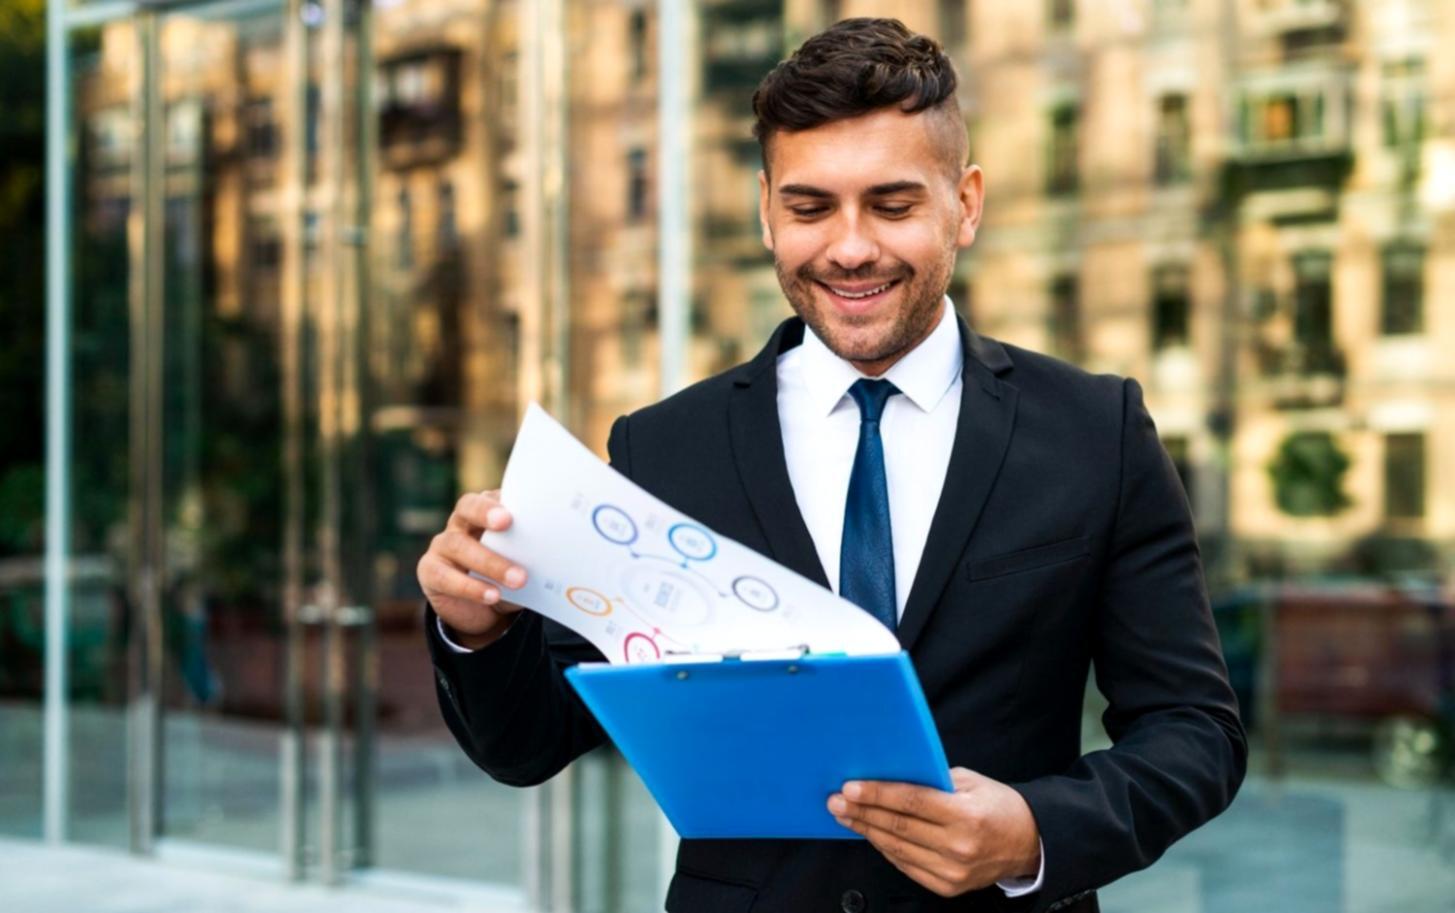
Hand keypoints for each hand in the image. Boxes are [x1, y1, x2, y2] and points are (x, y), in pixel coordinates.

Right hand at [416, 490, 528, 648]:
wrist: (485, 612)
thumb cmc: (507, 575)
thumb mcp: (522, 561)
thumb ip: (532, 551)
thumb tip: (559, 549)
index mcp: (485, 513)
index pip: (488, 495)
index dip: (498, 500)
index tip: (514, 509)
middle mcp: (460, 523)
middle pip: (466, 508)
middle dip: (485, 512)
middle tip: (507, 522)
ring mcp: (442, 545)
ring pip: (458, 545)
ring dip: (489, 562)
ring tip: (518, 579)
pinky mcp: (430, 571)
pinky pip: (444, 576)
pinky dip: (469, 587)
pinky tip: (492, 596)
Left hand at [827, 767, 1040, 897]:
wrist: (1028, 843)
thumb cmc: (997, 805)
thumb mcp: (970, 782)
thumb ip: (933, 780)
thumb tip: (890, 773)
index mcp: (966, 815)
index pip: (911, 802)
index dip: (877, 795)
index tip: (849, 788)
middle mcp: (958, 846)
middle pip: (898, 827)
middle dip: (862, 813)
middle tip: (835, 802)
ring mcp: (952, 871)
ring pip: (898, 848)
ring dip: (867, 831)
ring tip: (845, 816)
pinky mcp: (947, 887)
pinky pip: (906, 865)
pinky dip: (885, 849)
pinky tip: (870, 834)